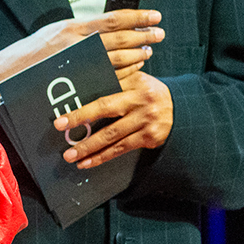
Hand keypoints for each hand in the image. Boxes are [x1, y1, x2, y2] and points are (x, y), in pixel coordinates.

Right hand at [0, 9, 164, 98]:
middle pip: (120, 39)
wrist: (5, 76)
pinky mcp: (77, 82)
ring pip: (117, 59)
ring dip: (137, 55)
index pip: (113, 19)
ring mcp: (78, 64)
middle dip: (143, 36)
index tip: (154, 16)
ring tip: (149, 52)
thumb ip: (78, 31)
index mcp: (72, 28)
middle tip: (158, 35)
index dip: (137, 17)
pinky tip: (134, 70)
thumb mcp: (53, 33)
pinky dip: (125, 73)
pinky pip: (108, 77)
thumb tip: (103, 27)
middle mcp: (77, 44)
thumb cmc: (29, 55)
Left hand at [55, 68, 173, 169]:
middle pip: (106, 111)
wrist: (183, 110)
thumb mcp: (137, 80)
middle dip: (81, 121)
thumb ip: (116, 80)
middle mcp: (142, 102)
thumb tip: (84, 85)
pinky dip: (102, 157)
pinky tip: (87, 163)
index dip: (82, 106)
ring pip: (112, 136)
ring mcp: (147, 121)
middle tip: (60, 129)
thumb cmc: (150, 93)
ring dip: (89, 147)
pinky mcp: (150, 138)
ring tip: (70, 156)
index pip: (104, 94)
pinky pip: (121, 149)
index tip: (62, 116)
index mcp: (136, 84)